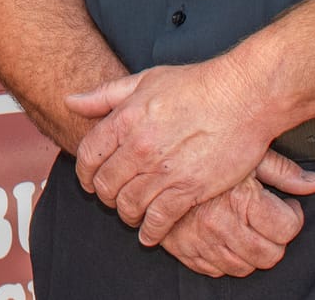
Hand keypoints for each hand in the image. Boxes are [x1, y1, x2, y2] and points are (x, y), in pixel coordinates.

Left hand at [66, 62, 314, 245]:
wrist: (243, 96)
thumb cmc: (196, 84)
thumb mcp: (145, 80)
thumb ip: (105, 95)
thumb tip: (71, 101)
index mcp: (125, 120)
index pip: (89, 155)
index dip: (84, 172)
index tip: (89, 180)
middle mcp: (139, 148)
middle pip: (106, 184)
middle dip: (105, 195)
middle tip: (112, 198)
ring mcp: (164, 171)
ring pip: (130, 205)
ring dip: (126, 214)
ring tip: (131, 214)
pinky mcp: (190, 188)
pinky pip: (160, 220)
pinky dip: (151, 232)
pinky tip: (150, 234)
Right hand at [158, 168, 314, 277]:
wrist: (156, 153)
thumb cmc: (204, 149)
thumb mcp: (247, 154)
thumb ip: (284, 171)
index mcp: (240, 200)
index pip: (287, 229)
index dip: (292, 216)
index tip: (285, 209)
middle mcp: (220, 224)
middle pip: (269, 255)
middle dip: (274, 239)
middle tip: (268, 221)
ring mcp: (200, 240)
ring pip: (244, 267)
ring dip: (249, 251)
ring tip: (245, 226)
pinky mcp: (182, 249)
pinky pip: (213, 270)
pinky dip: (222, 257)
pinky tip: (223, 236)